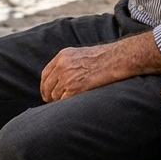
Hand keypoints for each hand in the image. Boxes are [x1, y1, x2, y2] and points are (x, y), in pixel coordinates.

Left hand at [40, 33, 160, 100]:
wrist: (116, 59)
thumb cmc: (103, 58)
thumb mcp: (80, 54)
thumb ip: (67, 63)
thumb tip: (60, 77)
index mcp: (62, 56)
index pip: (45, 74)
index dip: (44, 85)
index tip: (46, 93)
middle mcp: (62, 65)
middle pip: (48, 86)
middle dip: (49, 95)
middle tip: (51, 102)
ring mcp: (68, 77)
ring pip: (55, 95)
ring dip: (59, 101)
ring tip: (65, 104)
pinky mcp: (76, 87)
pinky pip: (64, 100)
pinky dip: (65, 104)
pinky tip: (71, 105)